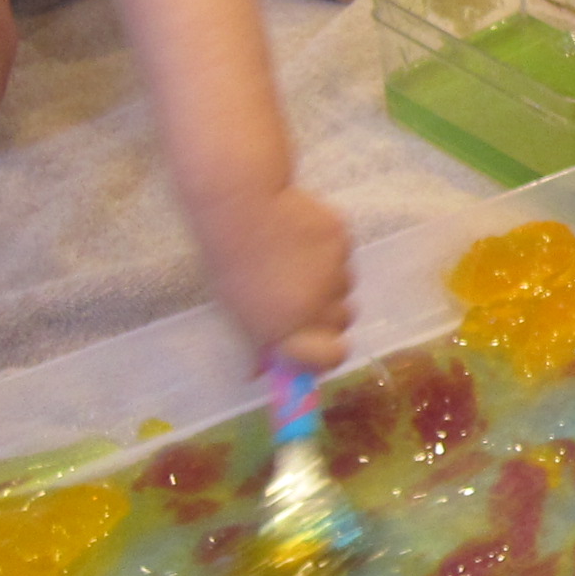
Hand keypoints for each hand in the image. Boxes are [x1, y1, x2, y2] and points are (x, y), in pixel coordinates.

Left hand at [204, 184, 353, 371]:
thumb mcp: (235, 309)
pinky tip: (302, 235)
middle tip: (305, 300)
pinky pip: (344, 254)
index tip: (317, 347)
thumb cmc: (229, 260)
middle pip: (344, 321)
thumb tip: (259, 371)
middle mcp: (318, 305)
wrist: (243, 205)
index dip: (327, 355)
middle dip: (328, 315)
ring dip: (330, 282)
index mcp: (287, 328)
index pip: (331, 357)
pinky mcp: (344, 240)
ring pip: (345, 286)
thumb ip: (257, 340)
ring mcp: (335, 271)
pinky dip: (329, 251)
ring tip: (300, 260)